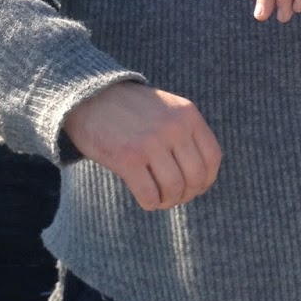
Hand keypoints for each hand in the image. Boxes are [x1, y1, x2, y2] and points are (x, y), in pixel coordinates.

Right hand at [63, 82, 221, 210]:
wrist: (88, 97)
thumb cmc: (130, 109)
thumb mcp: (167, 109)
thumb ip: (186, 132)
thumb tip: (201, 178)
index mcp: (187, 114)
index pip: (212, 158)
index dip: (207, 180)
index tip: (195, 188)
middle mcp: (173, 127)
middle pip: (195, 177)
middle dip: (187, 194)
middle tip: (174, 196)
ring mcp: (150, 143)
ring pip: (174, 188)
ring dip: (168, 201)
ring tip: (160, 199)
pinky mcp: (127, 159)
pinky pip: (150, 195)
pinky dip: (151, 204)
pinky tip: (146, 200)